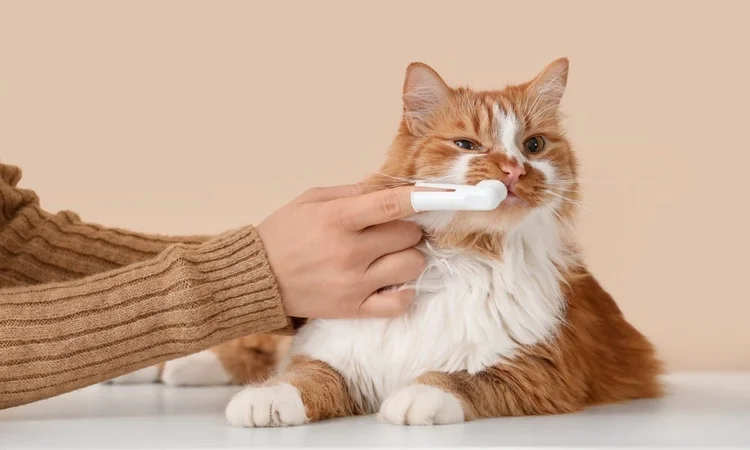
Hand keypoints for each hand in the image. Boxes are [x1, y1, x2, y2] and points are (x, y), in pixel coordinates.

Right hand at [257, 184, 424, 318]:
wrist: (256, 278)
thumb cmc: (283, 233)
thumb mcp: (311, 200)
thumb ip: (352, 192)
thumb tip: (390, 187)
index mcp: (338, 219)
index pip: (392, 204)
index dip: (424, 197)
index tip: (445, 193)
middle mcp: (349, 252)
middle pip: (409, 235)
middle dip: (409, 228)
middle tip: (395, 230)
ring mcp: (353, 283)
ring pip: (411, 267)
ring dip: (409, 257)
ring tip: (392, 255)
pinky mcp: (352, 309)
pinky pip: (398, 304)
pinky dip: (404, 292)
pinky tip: (393, 282)